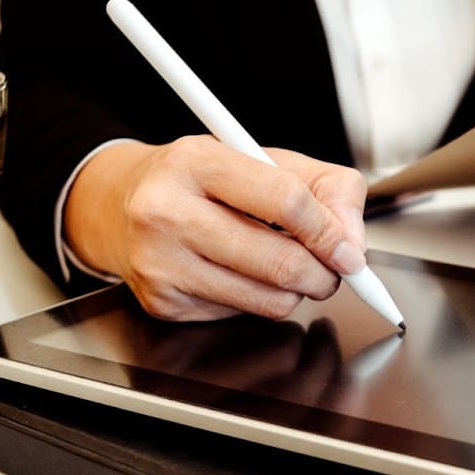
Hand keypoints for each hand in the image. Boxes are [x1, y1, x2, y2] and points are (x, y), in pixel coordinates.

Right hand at [64, 136, 368, 320]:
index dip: (330, 232)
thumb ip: (326, 190)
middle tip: (331, 268)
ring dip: (296, 291)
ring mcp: (161, 263)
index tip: (349, 251)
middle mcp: (167, 211)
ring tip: (286, 265)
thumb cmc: (203, 181)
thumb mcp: (265, 160)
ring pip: (268, 299)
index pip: (287, 202)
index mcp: (196, 162)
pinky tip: (240, 273)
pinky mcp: (163, 303)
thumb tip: (352, 244)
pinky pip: (241, 315)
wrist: (122, 204)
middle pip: (281, 262)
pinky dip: (258, 299)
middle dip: (325, 274)